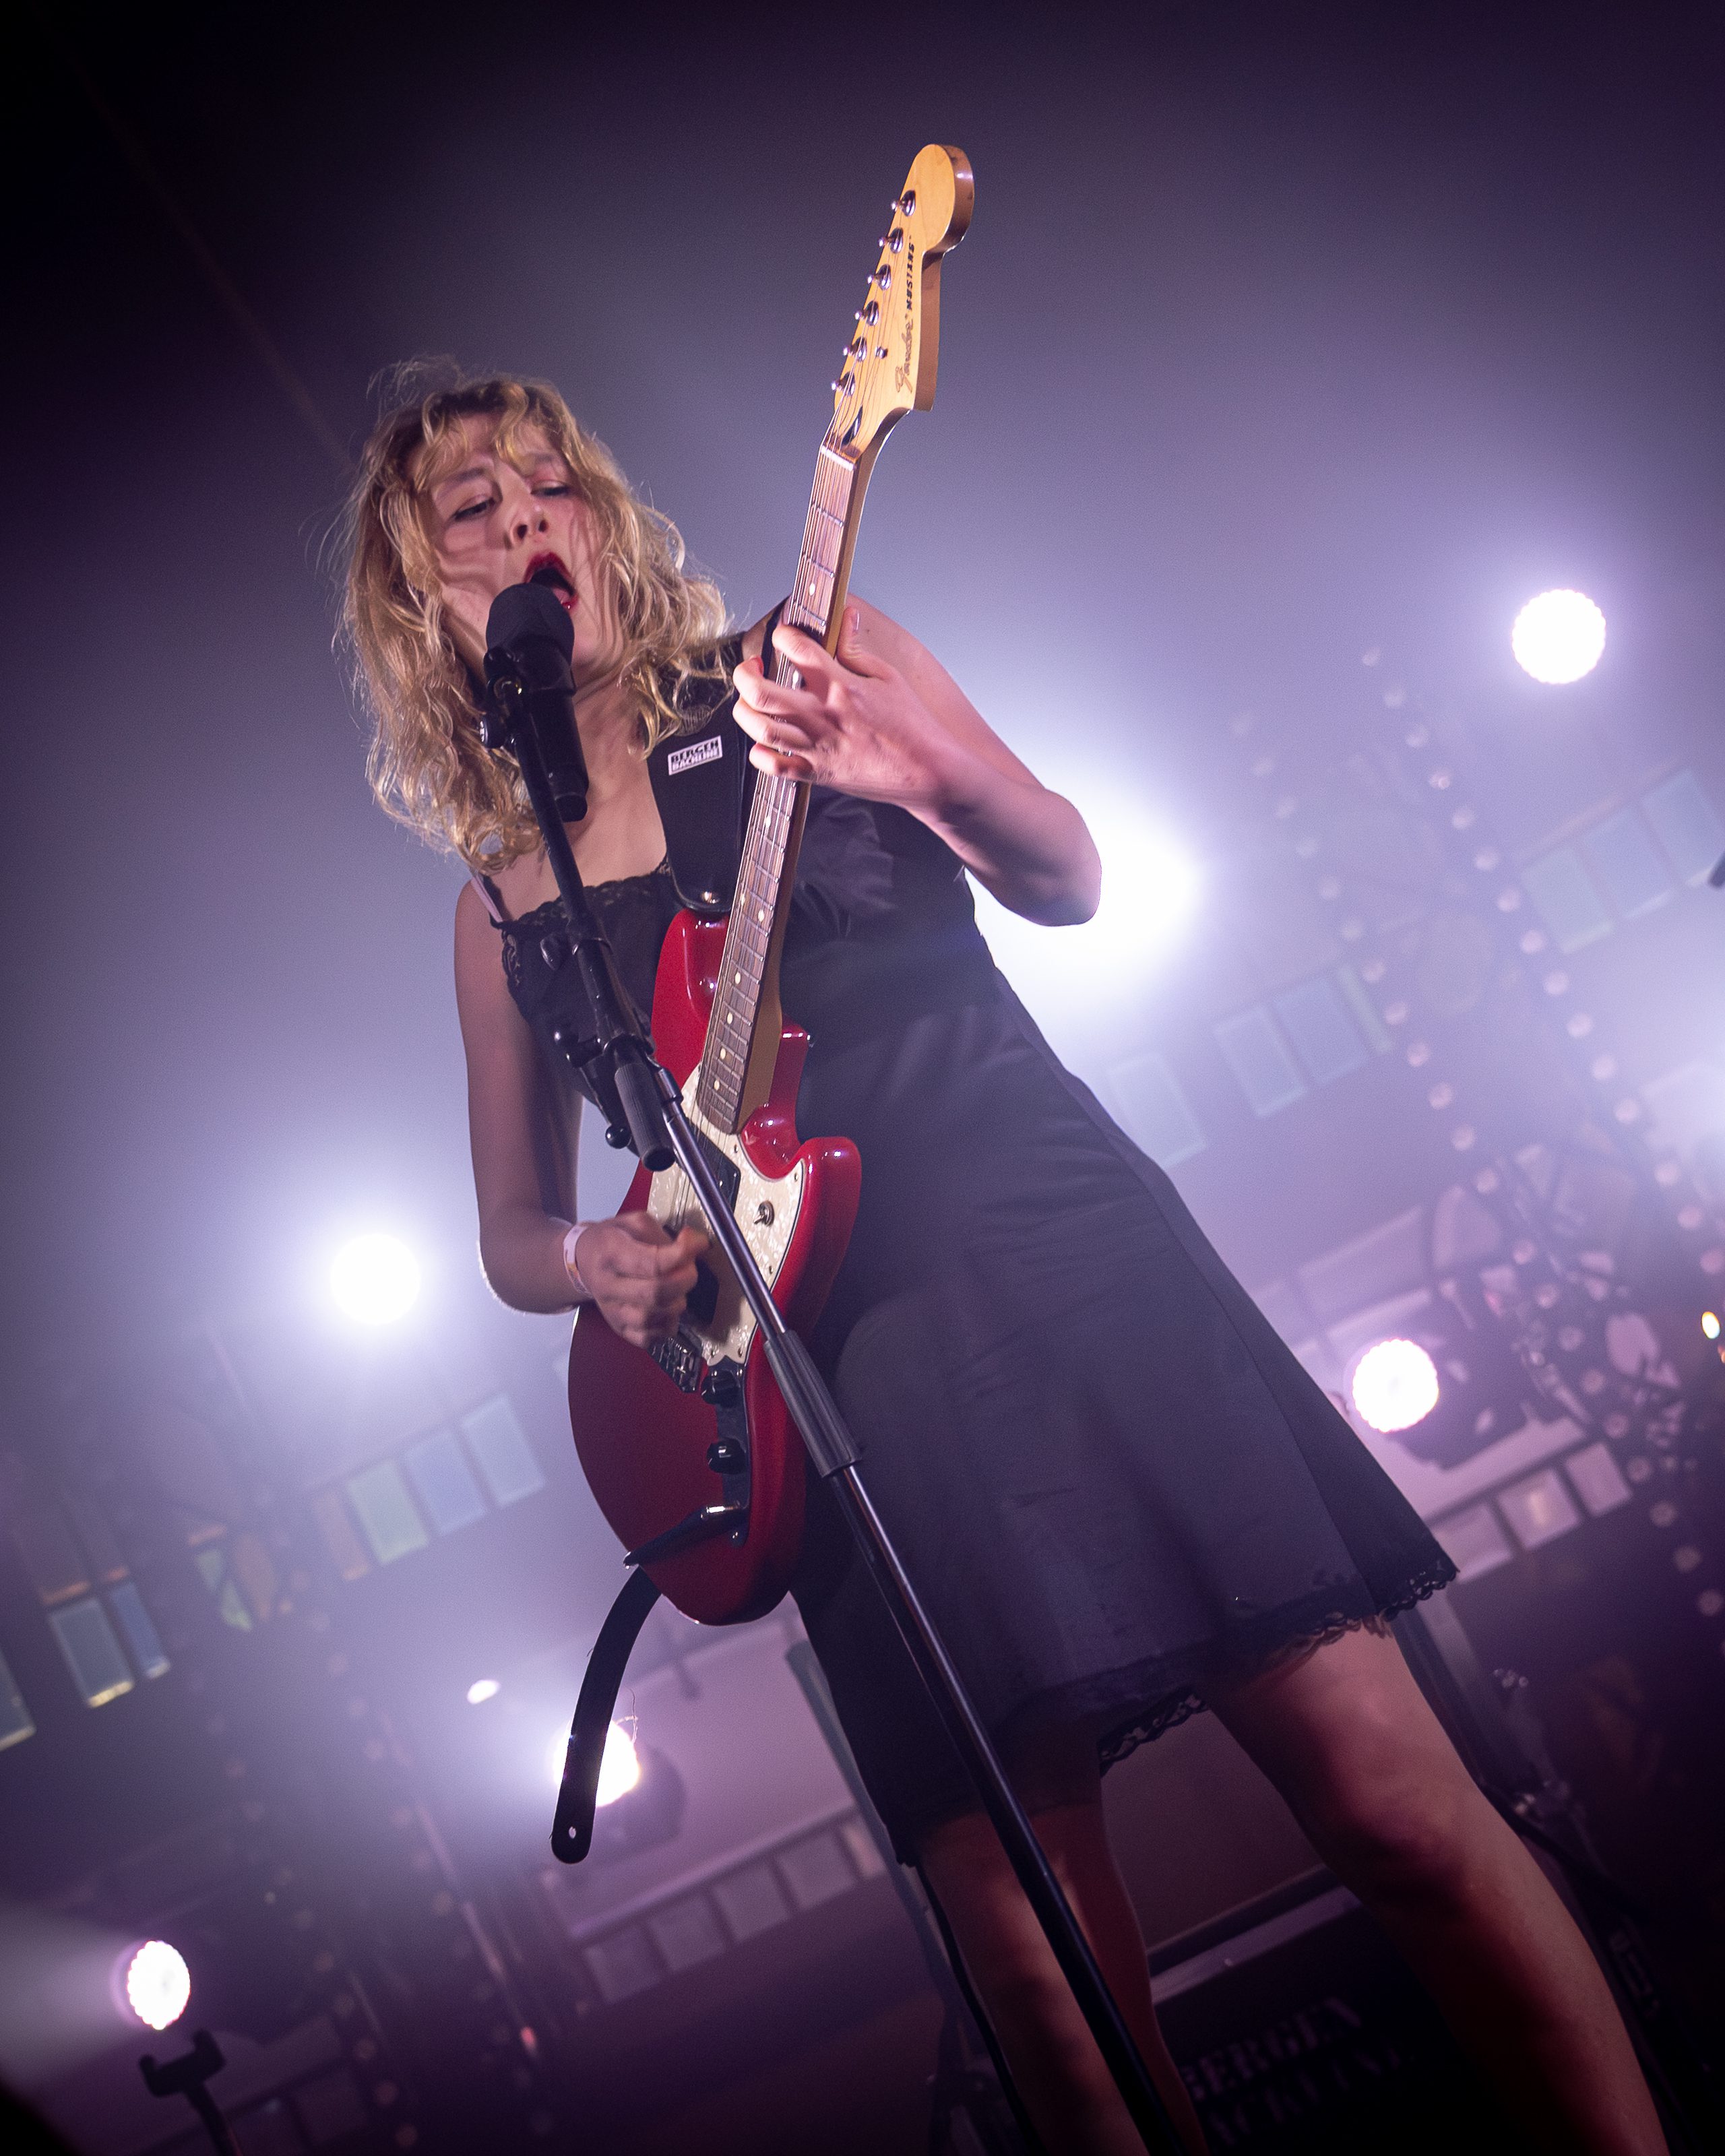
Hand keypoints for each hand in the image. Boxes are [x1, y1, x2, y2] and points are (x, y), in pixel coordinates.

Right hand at [573, 1214, 709, 1346]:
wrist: (583, 1260)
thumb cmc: (613, 1239)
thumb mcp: (633, 1222)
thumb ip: (663, 1233)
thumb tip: (693, 1244)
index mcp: (611, 1253)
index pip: (652, 1263)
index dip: (683, 1255)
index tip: (699, 1244)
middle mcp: (607, 1285)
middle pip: (656, 1293)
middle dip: (685, 1280)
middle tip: (690, 1268)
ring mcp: (611, 1311)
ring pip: (653, 1318)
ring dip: (677, 1303)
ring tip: (678, 1289)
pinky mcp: (618, 1328)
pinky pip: (648, 1338)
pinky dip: (667, 1326)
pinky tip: (669, 1309)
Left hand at [731, 606, 958, 809]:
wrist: (928, 772)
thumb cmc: (913, 727)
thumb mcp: (889, 678)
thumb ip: (857, 649)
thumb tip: (846, 617)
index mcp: (841, 686)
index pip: (796, 648)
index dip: (783, 634)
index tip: (785, 636)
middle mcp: (821, 715)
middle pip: (759, 691)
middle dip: (745, 673)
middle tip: (753, 667)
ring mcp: (816, 746)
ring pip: (758, 727)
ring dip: (745, 709)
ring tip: (752, 700)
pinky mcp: (816, 773)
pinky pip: (773, 765)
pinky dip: (760, 753)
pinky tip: (765, 741)